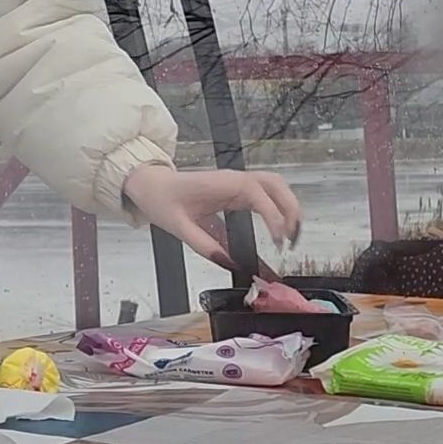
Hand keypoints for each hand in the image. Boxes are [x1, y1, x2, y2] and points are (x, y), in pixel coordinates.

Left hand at [122, 165, 302, 268]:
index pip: (258, 194)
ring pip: (275, 186)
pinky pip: (266, 194)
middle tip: (291, 240)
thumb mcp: (178, 227)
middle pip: (276, 184)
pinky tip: (280, 229)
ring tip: (290, 236)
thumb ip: (204, 246)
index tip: (279, 241)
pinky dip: (279, 208)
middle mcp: (234, 179)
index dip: (273, 216)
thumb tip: (230, 264)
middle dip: (290, 209)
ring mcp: (237, 182)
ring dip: (288, 207)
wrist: (151, 185)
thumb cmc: (162, 200)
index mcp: (221, 184)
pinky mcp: (238, 190)